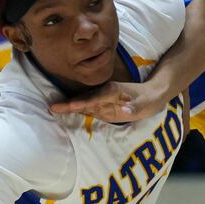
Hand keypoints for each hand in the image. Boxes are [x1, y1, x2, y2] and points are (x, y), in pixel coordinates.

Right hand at [49, 80, 164, 122]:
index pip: (95, 98)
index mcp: (113, 91)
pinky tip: (62, 112)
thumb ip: (134, 107)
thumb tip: (125, 110)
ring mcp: (102, 100)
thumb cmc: (149, 99)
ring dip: (68, 106)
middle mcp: (104, 94)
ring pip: (83, 103)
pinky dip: (75, 110)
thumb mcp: (145, 104)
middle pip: (84, 99)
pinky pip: (86, 108)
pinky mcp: (102, 106)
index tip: (71, 106)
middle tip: (52, 107)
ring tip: (52, 109)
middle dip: (68, 103)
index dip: (83, 102)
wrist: (152, 94)